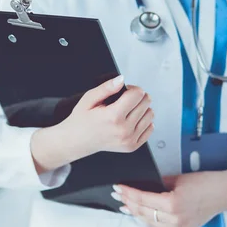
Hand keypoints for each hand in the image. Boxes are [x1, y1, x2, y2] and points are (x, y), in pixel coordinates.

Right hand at [30, 75, 154, 173]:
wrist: (76, 141)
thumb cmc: (81, 120)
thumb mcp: (89, 98)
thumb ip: (107, 87)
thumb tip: (121, 80)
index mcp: (113, 117)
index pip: (138, 94)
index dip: (132, 88)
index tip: (124, 91)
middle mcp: (124, 130)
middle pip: (146, 103)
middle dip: (137, 97)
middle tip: (124, 100)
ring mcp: (129, 140)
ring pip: (150, 115)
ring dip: (141, 109)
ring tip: (126, 111)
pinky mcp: (132, 146)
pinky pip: (150, 128)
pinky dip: (143, 122)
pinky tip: (130, 121)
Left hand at [113, 169, 226, 226]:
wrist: (225, 192)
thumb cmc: (205, 182)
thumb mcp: (178, 178)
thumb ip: (158, 182)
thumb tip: (141, 184)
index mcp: (174, 203)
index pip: (143, 199)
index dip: (128, 192)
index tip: (118, 187)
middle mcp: (176, 218)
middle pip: (143, 212)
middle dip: (128, 202)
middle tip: (117, 194)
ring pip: (149, 222)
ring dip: (135, 213)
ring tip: (124, 205)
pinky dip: (148, 220)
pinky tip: (140, 214)